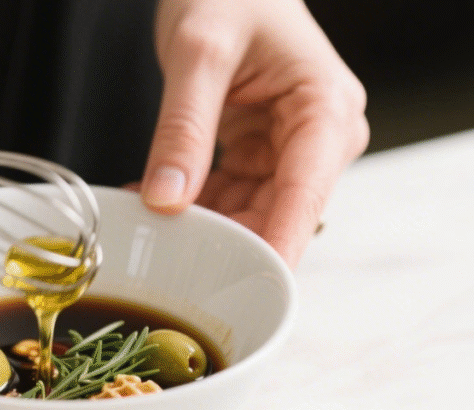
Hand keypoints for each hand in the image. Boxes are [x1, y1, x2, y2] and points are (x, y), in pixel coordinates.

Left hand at [138, 0, 368, 266]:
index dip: (276, 249)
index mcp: (325, 110)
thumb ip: (183, 128)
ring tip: (147, 232)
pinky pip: (227, 196)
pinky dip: (190, 205)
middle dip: (225, 244)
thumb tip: (168, 201)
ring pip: (248, 213)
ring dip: (200, 227)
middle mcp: (318, 138)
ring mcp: (290, 149)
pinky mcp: (261, 154)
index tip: (250, 292)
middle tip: (169, 267)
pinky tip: (151, 205)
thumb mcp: (199, 53)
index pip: (304, 197)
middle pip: (276, 215)